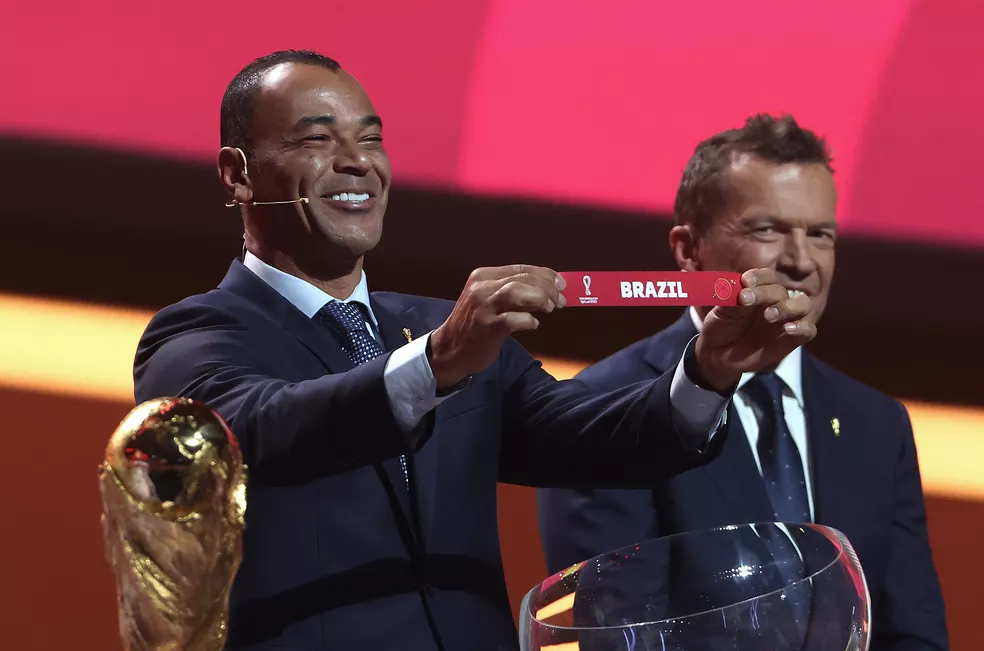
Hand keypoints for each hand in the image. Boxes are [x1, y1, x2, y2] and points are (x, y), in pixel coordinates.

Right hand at [429, 264, 566, 387]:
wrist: (450, 350)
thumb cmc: (475, 325)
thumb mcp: (489, 300)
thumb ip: (514, 292)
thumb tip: (549, 289)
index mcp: (483, 276)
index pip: (520, 268)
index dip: (545, 274)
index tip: (561, 284)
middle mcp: (481, 287)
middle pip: (522, 278)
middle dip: (547, 287)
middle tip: (560, 299)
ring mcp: (482, 307)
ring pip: (516, 291)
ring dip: (540, 298)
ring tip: (550, 308)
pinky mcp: (485, 327)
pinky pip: (512, 319)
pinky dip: (528, 320)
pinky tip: (533, 324)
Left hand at [695, 268, 815, 390]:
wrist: (719, 354)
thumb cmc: (721, 327)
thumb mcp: (721, 313)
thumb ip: (732, 301)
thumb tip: (740, 291)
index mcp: (759, 290)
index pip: (766, 277)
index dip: (758, 277)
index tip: (745, 282)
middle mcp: (775, 301)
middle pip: (780, 290)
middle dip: (765, 293)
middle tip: (746, 300)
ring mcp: (785, 319)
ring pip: (802, 304)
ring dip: (788, 307)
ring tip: (769, 316)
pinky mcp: (792, 338)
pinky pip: (808, 330)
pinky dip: (802, 327)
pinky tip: (788, 329)